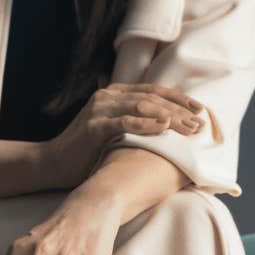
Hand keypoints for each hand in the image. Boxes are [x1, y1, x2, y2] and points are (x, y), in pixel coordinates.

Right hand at [40, 83, 206, 188]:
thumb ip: (133, 123)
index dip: (178, 99)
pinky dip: (146, 124)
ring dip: (169, 117)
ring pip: (142, 106)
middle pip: (151, 97)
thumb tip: (167, 129)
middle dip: (179, 110)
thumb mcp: (113, 132)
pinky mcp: (94, 126)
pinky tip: (163, 128)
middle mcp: (107, 97)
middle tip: (199, 124)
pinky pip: (125, 122)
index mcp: (114, 95)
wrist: (53, 163)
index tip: (200, 109)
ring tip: (188, 128)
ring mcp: (99, 109)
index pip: (153, 91)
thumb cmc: (87, 152)